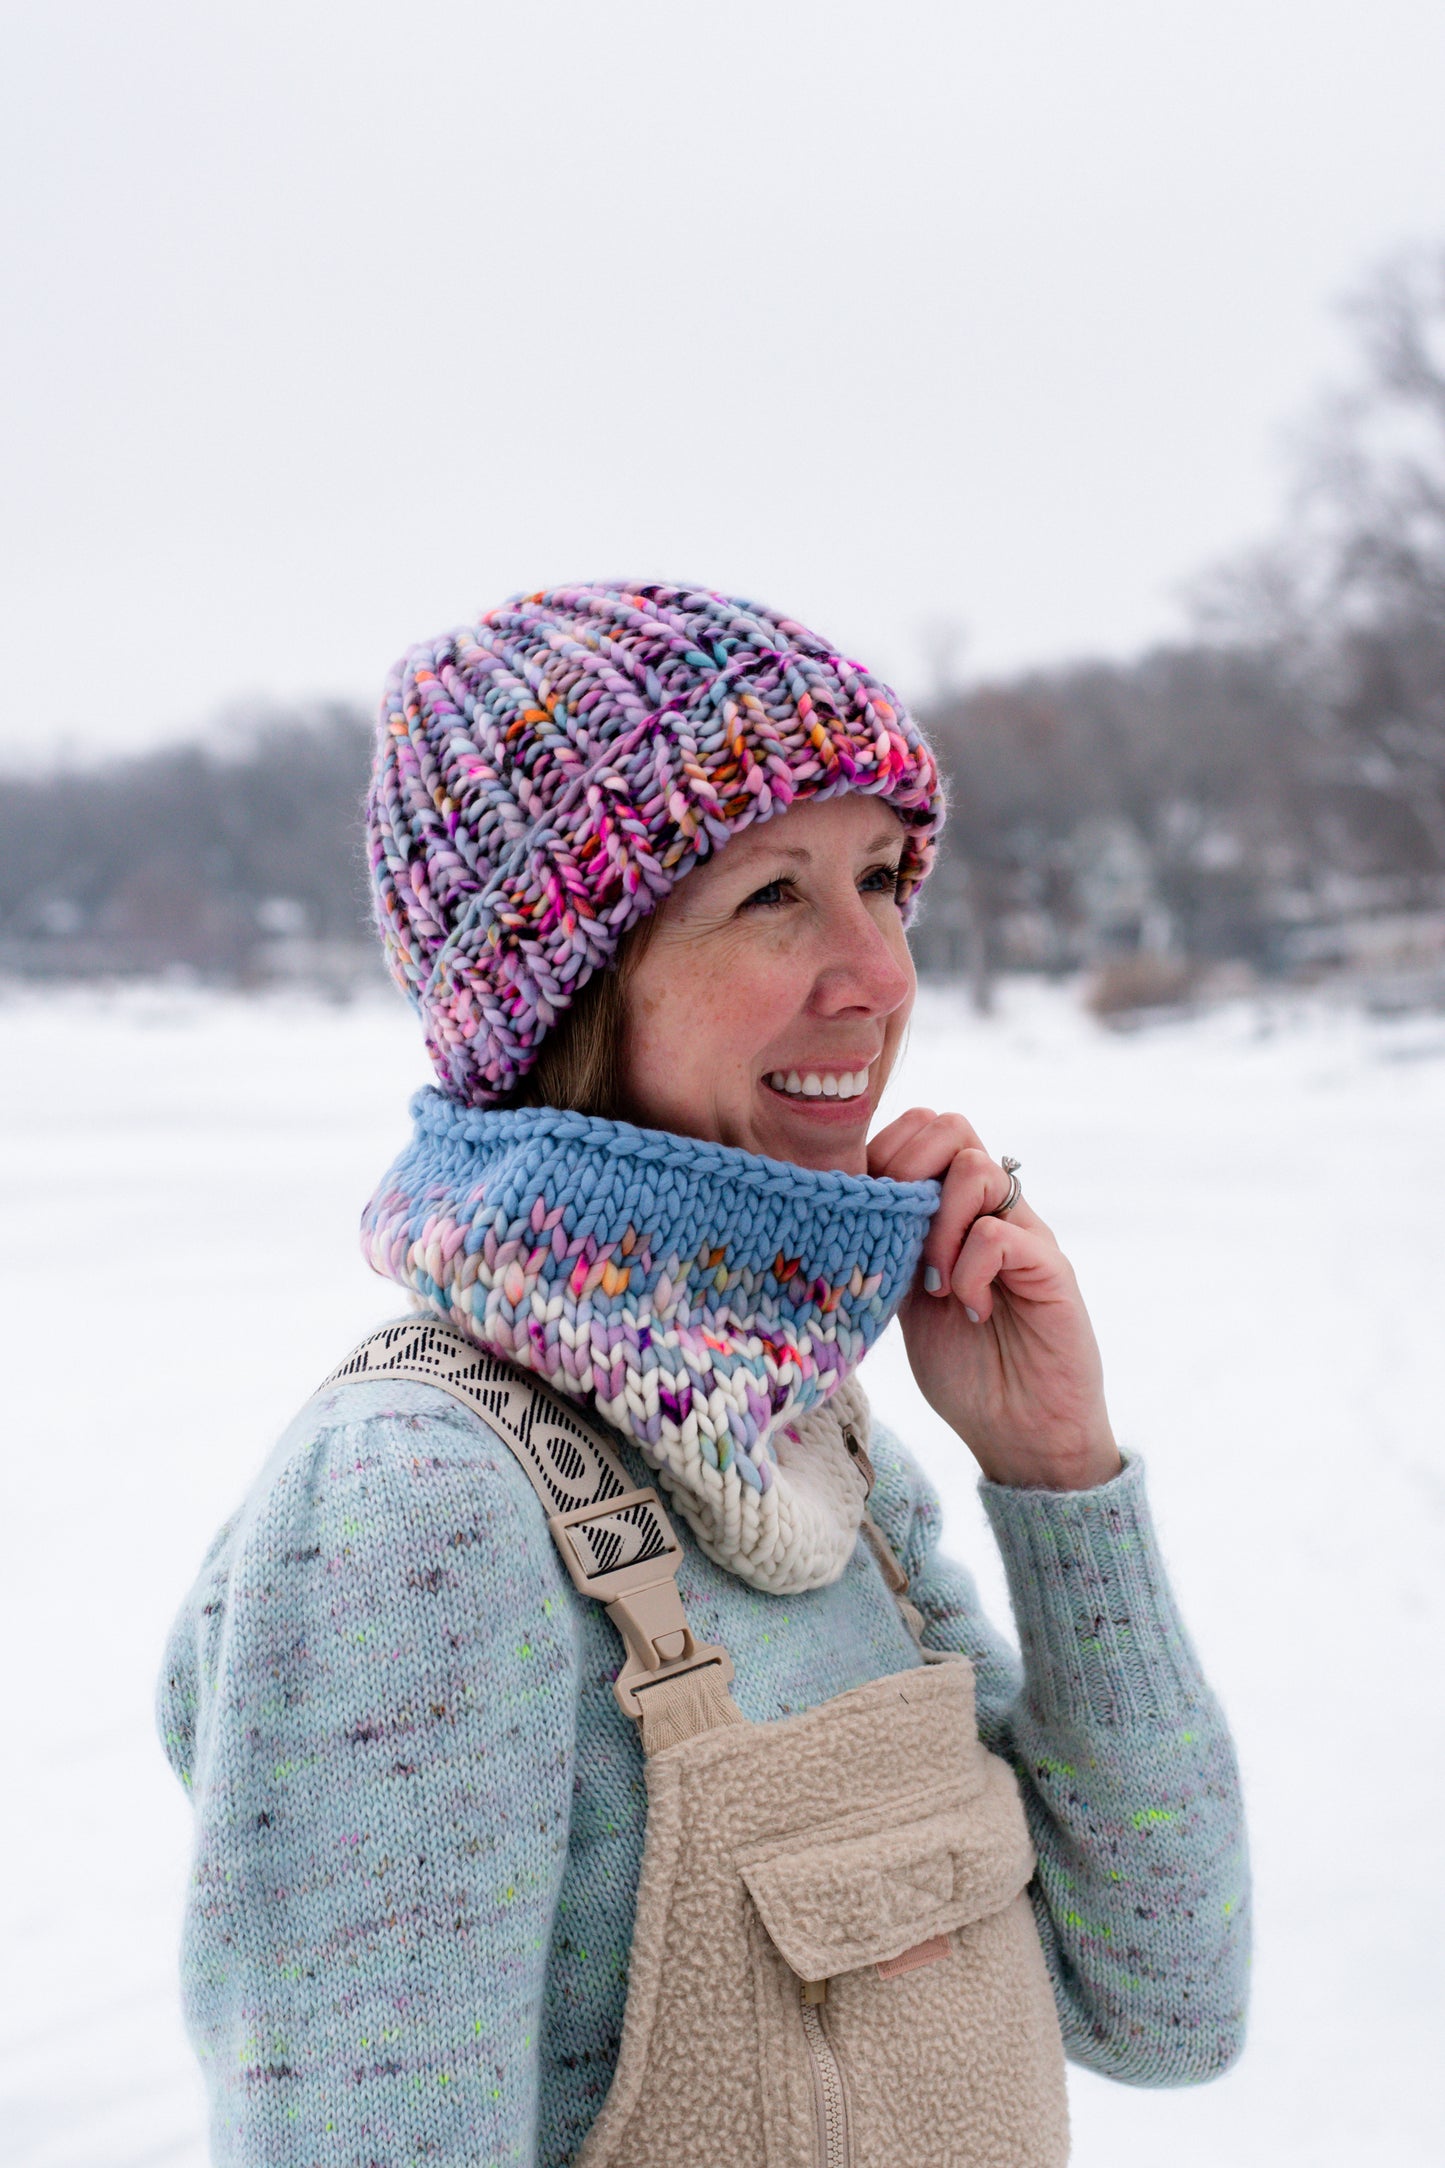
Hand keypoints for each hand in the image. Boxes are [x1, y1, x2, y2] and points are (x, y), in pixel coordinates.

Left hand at [868, 1109, 1121, 1490]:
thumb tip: (843, 1208)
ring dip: (938, 1224)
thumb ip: (889, 1250)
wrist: (1023, 1436)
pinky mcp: (1051, 1269)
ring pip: (975, 1166)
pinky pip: (1000, 1233)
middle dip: (906, 1169)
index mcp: (955, 1211)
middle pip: (950, 1125)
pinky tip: (969, 1307)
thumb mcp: (905, 1301)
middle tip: (897, 1237)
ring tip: (935, 1283)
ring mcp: (1026, 1234)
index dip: (881, 1156)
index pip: (919, 1131)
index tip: (867, 1217)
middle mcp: (993, 1210)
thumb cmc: (966, 1371)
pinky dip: (969, 1267)